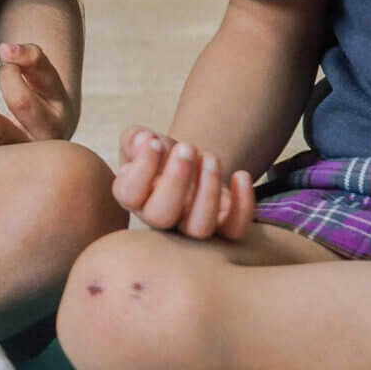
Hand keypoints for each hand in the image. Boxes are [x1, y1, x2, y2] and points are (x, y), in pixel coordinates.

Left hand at [0, 42, 78, 162]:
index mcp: (48, 128)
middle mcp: (25, 152)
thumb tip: (6, 48)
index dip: (10, 77)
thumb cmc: (43, 98)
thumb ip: (32, 59)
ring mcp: (0, 163)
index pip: (24, 102)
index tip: (6, 59)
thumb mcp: (47, 78)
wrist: (45, 134)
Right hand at [113, 125, 255, 240]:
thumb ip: (135, 139)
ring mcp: (190, 226)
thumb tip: (143, 140)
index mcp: (133, 198)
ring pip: (198, 228)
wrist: (191, 166)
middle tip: (187, 147)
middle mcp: (159, 218)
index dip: (142, 168)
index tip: (154, 141)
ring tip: (210, 157)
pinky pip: (233, 230)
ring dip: (208, 191)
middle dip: (175, 180)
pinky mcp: (221, 227)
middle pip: (161, 216)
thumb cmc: (161, 155)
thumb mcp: (142, 140)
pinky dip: (242, 206)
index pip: (128, 194)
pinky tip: (241, 175)